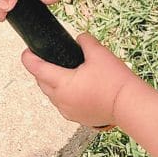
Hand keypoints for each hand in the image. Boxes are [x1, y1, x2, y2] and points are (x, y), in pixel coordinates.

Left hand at [21, 33, 139, 127]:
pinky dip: (64, 95)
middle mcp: (61, 100)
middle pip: (42, 83)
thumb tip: (80, 38)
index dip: (29, 59)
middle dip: (41, 71)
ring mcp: (69, 112)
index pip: (37, 69)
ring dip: (52, 84)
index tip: (27, 52)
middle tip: (45, 59)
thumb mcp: (99, 53)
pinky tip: (74, 88)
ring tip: (60, 72)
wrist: (130, 106)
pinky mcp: (78, 118)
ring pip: (52, 96)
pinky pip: (64, 105)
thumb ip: (85, 41)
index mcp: (62, 84)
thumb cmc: (115, 81)